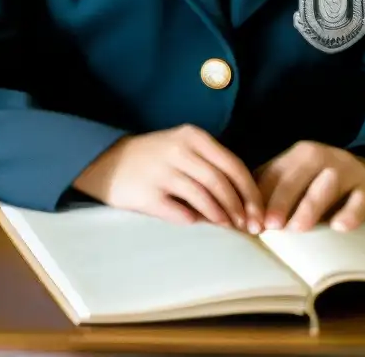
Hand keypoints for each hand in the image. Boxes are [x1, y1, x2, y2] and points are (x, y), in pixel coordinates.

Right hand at [74, 126, 264, 230]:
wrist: (105, 162)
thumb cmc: (154, 160)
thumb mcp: (183, 149)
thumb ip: (212, 167)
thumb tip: (247, 202)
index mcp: (191, 136)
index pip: (234, 166)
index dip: (251, 193)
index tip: (259, 214)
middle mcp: (177, 150)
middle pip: (222, 184)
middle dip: (240, 209)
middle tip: (248, 227)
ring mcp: (161, 172)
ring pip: (205, 199)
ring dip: (221, 217)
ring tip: (226, 227)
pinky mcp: (147, 194)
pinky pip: (181, 213)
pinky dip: (194, 221)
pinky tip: (196, 223)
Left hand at [257, 143, 364, 232]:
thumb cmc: (323, 182)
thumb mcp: (300, 178)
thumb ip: (274, 190)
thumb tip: (244, 216)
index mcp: (299, 154)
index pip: (274, 174)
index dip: (259, 197)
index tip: (249, 222)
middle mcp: (321, 157)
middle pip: (296, 178)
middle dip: (280, 201)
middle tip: (269, 226)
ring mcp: (347, 170)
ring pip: (326, 187)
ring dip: (309, 208)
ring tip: (297, 229)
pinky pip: (359, 201)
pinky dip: (350, 213)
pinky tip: (339, 227)